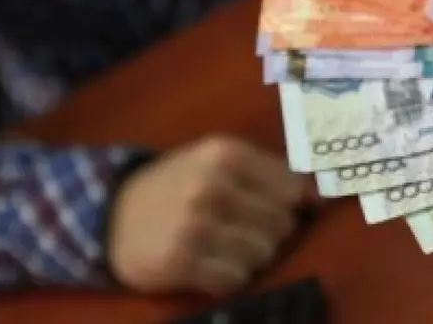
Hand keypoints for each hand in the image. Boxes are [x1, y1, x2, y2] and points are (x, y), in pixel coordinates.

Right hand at [107, 135, 309, 295]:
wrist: (111, 214)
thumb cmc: (178, 184)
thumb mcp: (218, 161)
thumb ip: (269, 173)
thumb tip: (320, 199)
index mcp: (226, 153)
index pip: (291, 188)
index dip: (290, 203)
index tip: (281, 209)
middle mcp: (212, 185)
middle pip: (281, 224)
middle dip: (268, 231)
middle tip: (240, 228)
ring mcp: (195, 224)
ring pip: (263, 255)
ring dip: (248, 256)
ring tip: (221, 244)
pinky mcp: (180, 261)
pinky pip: (234, 279)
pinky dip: (227, 276)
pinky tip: (207, 262)